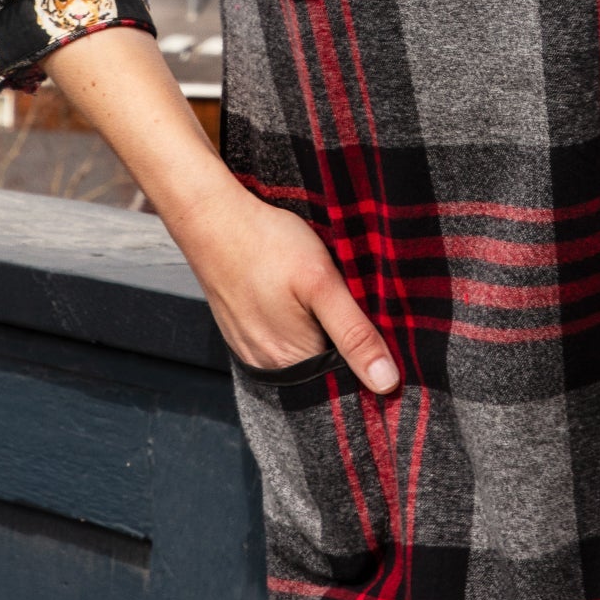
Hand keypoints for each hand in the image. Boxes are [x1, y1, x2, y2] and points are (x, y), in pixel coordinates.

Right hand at [184, 191, 400, 391]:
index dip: (369, 359)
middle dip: (345, 345)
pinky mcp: (242, 329)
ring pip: (304, 351)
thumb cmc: (268, 244)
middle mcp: (268, 366)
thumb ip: (354, 334)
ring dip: (322, 332)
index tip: (382, 332)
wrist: (212, 217)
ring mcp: (251, 348)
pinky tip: (301, 297)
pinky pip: (281, 338)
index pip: (346, 381)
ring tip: (326, 298)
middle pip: (323, 367)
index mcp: (291, 364)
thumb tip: (387, 382)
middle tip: (356, 305)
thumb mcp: (323, 283)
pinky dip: (299, 323)